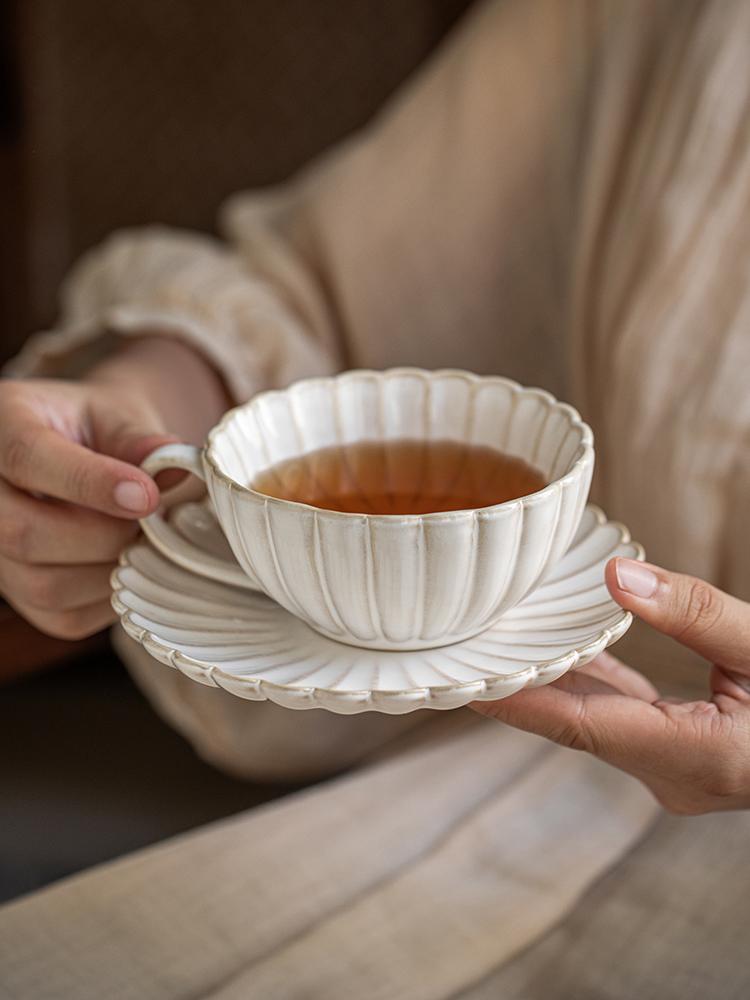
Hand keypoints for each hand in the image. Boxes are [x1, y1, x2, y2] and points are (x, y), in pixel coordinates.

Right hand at [0, 337, 228, 638]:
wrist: (86, 453)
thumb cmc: (101, 430)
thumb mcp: (119, 415)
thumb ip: (140, 439)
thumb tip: (175, 469)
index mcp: (3, 424)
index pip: (26, 457)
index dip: (90, 482)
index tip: (147, 496)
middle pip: (23, 532)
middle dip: (104, 535)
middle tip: (155, 522)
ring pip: (43, 584)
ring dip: (111, 569)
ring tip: (148, 541)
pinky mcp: (20, 595)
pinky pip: (63, 615)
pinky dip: (109, 596)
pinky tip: (130, 564)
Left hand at [473, 559, 749, 813]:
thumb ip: (694, 613)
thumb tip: (616, 578)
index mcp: (696, 755)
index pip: (577, 727)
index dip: (515, 702)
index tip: (461, 682)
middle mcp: (675, 775)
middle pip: (575, 723)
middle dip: (518, 685)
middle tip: (461, 647)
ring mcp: (676, 770)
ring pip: (594, 720)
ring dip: (551, 680)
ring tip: (495, 641)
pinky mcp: (680, 755)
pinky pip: (619, 716)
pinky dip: (591, 682)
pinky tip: (563, 649)